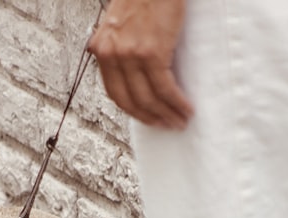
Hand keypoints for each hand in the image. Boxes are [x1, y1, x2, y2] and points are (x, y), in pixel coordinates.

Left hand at [87, 0, 193, 129]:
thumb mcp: (122, 21)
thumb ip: (123, 45)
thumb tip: (137, 70)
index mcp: (102, 48)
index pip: (115, 92)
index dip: (133, 111)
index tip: (148, 118)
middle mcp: (112, 53)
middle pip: (130, 101)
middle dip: (151, 118)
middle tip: (167, 125)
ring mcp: (130, 54)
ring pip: (148, 98)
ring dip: (167, 115)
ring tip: (180, 120)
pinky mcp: (150, 52)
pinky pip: (164, 88)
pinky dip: (176, 103)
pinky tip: (185, 108)